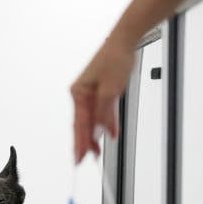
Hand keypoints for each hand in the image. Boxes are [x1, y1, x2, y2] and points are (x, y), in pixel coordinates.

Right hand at [70, 38, 128, 161]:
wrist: (124, 43)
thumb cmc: (114, 60)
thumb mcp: (109, 90)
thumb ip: (103, 113)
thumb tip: (100, 131)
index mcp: (78, 93)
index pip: (79, 124)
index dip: (79, 143)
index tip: (78, 158)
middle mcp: (82, 94)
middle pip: (83, 124)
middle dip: (85, 142)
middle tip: (85, 160)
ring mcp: (91, 93)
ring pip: (93, 120)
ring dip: (96, 135)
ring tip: (97, 151)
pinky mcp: (102, 92)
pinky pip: (102, 112)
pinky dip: (106, 123)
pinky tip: (110, 133)